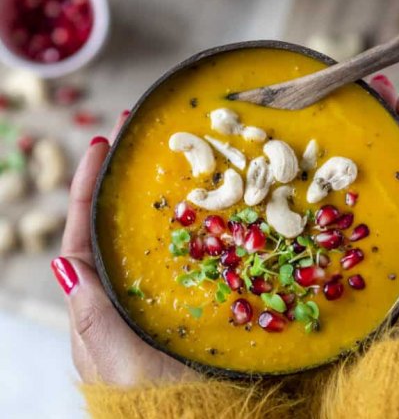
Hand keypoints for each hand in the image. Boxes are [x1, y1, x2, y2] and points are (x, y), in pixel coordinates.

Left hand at [51, 112, 199, 385]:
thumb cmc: (150, 406)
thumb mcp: (117, 365)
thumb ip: (93, 320)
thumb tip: (63, 264)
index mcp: (95, 302)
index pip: (84, 232)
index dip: (89, 186)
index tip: (101, 145)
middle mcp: (122, 289)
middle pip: (115, 221)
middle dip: (121, 176)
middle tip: (136, 134)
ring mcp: (153, 291)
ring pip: (148, 233)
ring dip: (154, 193)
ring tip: (169, 157)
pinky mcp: (187, 295)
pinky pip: (183, 251)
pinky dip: (189, 222)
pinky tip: (208, 204)